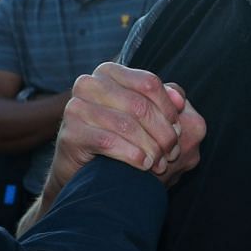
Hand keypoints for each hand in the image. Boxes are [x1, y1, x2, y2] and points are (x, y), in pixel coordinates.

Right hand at [48, 64, 200, 189]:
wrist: (87, 177)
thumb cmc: (123, 142)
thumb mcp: (148, 119)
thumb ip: (165, 103)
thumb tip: (179, 99)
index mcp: (109, 72)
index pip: (148, 83)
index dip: (168, 109)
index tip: (179, 131)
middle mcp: (89, 84)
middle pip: (139, 105)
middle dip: (162, 133)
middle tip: (172, 153)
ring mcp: (76, 108)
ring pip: (126, 124)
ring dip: (150, 148)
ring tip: (160, 163)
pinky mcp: (70, 134)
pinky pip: (109, 142)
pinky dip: (132, 155)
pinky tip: (144, 165)